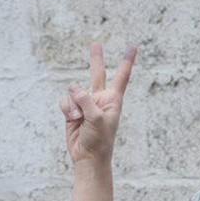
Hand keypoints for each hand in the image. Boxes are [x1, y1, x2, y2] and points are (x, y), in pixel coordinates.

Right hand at [61, 42, 136, 165]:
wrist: (88, 157)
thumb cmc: (99, 140)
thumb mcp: (96, 119)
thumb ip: (86, 100)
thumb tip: (73, 87)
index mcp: (113, 99)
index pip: (121, 76)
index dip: (127, 60)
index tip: (133, 46)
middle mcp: (99, 98)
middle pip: (97, 74)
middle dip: (96, 59)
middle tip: (96, 43)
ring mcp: (85, 104)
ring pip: (73, 91)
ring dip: (73, 104)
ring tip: (79, 119)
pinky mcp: (73, 110)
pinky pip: (65, 101)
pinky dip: (67, 109)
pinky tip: (72, 120)